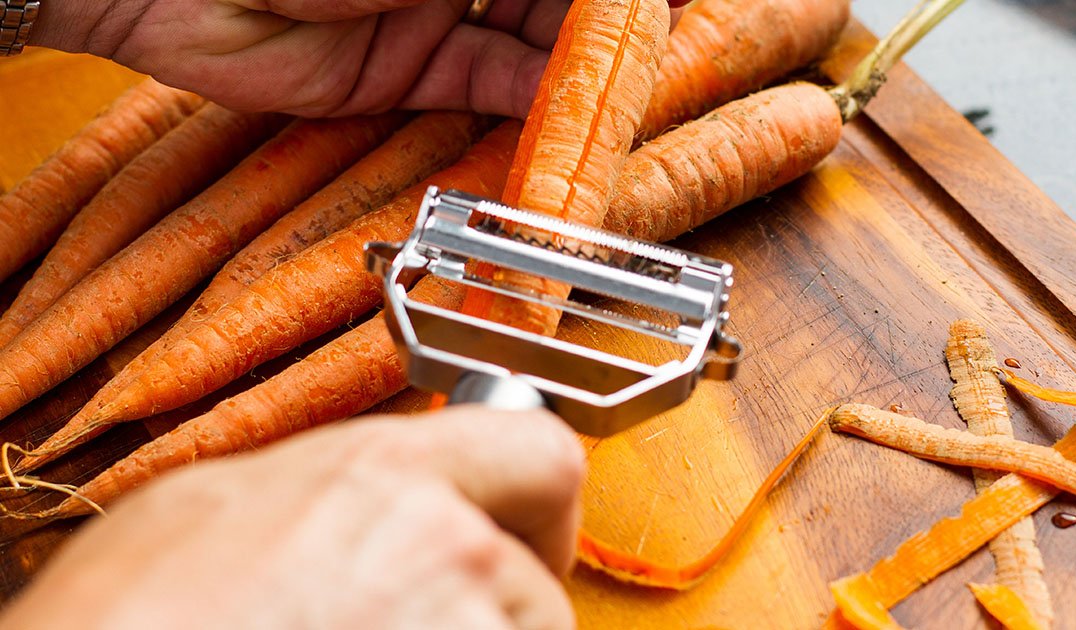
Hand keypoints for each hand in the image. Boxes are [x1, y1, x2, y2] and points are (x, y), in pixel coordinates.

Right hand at [1, 407, 585, 628]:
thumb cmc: (133, 615)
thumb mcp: (220, 502)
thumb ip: (334, 489)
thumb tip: (372, 498)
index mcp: (385, 474)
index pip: (543, 453)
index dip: (540, 503)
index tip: (526, 532)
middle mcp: (446, 548)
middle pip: (534, 582)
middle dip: (495, 611)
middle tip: (427, 623)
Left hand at [29, 0, 688, 117]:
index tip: (679, 8)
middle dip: (614, 27)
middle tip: (657, 56)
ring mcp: (441, 5)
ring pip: (541, 39)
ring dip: (584, 71)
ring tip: (627, 95)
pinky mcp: (411, 66)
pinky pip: (493, 85)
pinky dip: (534, 105)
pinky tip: (574, 116)